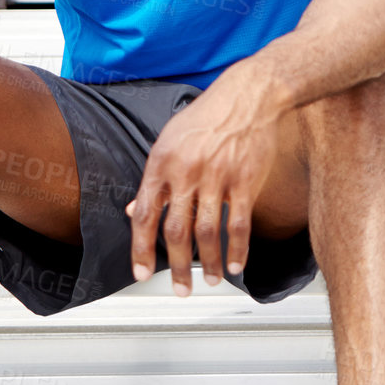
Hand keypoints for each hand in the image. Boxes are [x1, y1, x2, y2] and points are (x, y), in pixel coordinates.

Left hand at [125, 68, 288, 295]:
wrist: (249, 96)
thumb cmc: (209, 115)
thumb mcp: (169, 140)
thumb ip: (154, 178)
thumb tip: (135, 209)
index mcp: (161, 164)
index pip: (145, 215)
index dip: (140, 249)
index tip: (141, 272)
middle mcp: (186, 173)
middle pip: (175, 232)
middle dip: (175, 267)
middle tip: (180, 288)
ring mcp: (216, 178)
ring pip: (207, 234)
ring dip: (209, 264)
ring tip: (212, 280)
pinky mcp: (245, 181)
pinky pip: (238, 224)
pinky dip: (238, 249)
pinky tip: (237, 264)